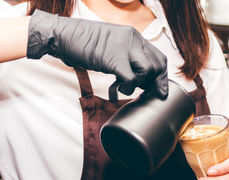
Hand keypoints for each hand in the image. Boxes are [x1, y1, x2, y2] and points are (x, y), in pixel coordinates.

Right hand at [27, 9, 167, 98]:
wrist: (62, 34)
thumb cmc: (84, 43)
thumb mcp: (113, 46)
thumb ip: (129, 57)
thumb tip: (141, 77)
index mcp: (134, 36)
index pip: (159, 57)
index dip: (162, 76)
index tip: (160, 90)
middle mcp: (133, 39)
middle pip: (158, 65)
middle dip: (155, 83)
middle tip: (144, 91)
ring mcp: (124, 47)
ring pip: (148, 70)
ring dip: (140, 84)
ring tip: (127, 86)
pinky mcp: (113, 59)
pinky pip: (131, 78)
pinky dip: (128, 87)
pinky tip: (118, 89)